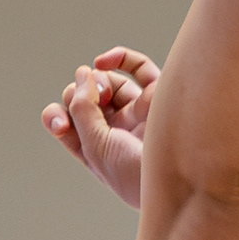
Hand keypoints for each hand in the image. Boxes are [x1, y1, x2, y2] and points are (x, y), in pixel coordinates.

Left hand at [38, 46, 159, 208]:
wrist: (182, 180)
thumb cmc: (135, 174)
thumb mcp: (96, 147)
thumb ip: (82, 109)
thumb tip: (84, 72)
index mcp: (95, 149)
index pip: (65, 123)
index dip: (56, 116)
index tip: (61, 124)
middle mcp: (116, 130)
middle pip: (84, 98)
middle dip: (79, 95)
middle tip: (91, 103)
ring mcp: (137, 113)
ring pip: (109, 83)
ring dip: (99, 79)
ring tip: (104, 89)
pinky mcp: (160, 98)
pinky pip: (140, 69)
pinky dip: (122, 59)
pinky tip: (106, 59)